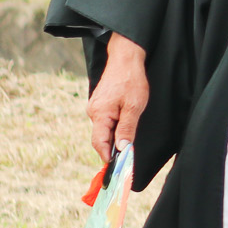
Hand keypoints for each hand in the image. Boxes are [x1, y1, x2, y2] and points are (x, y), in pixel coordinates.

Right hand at [88, 32, 148, 163]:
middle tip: (126, 157)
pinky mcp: (100, 104)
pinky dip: (114, 126)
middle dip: (113, 147)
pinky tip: (124, 123)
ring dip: (115, 135)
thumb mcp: (134, 106)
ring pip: (104, 129)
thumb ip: (127, 128)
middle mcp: (93, 112)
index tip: (116, 168)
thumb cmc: (131, 81)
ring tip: (127, 137)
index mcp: (99, 114)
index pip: (100, 143)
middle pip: (101, 138)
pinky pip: (105, 120)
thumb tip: (122, 149)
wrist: (125, 59)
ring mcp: (95, 107)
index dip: (108, 156)